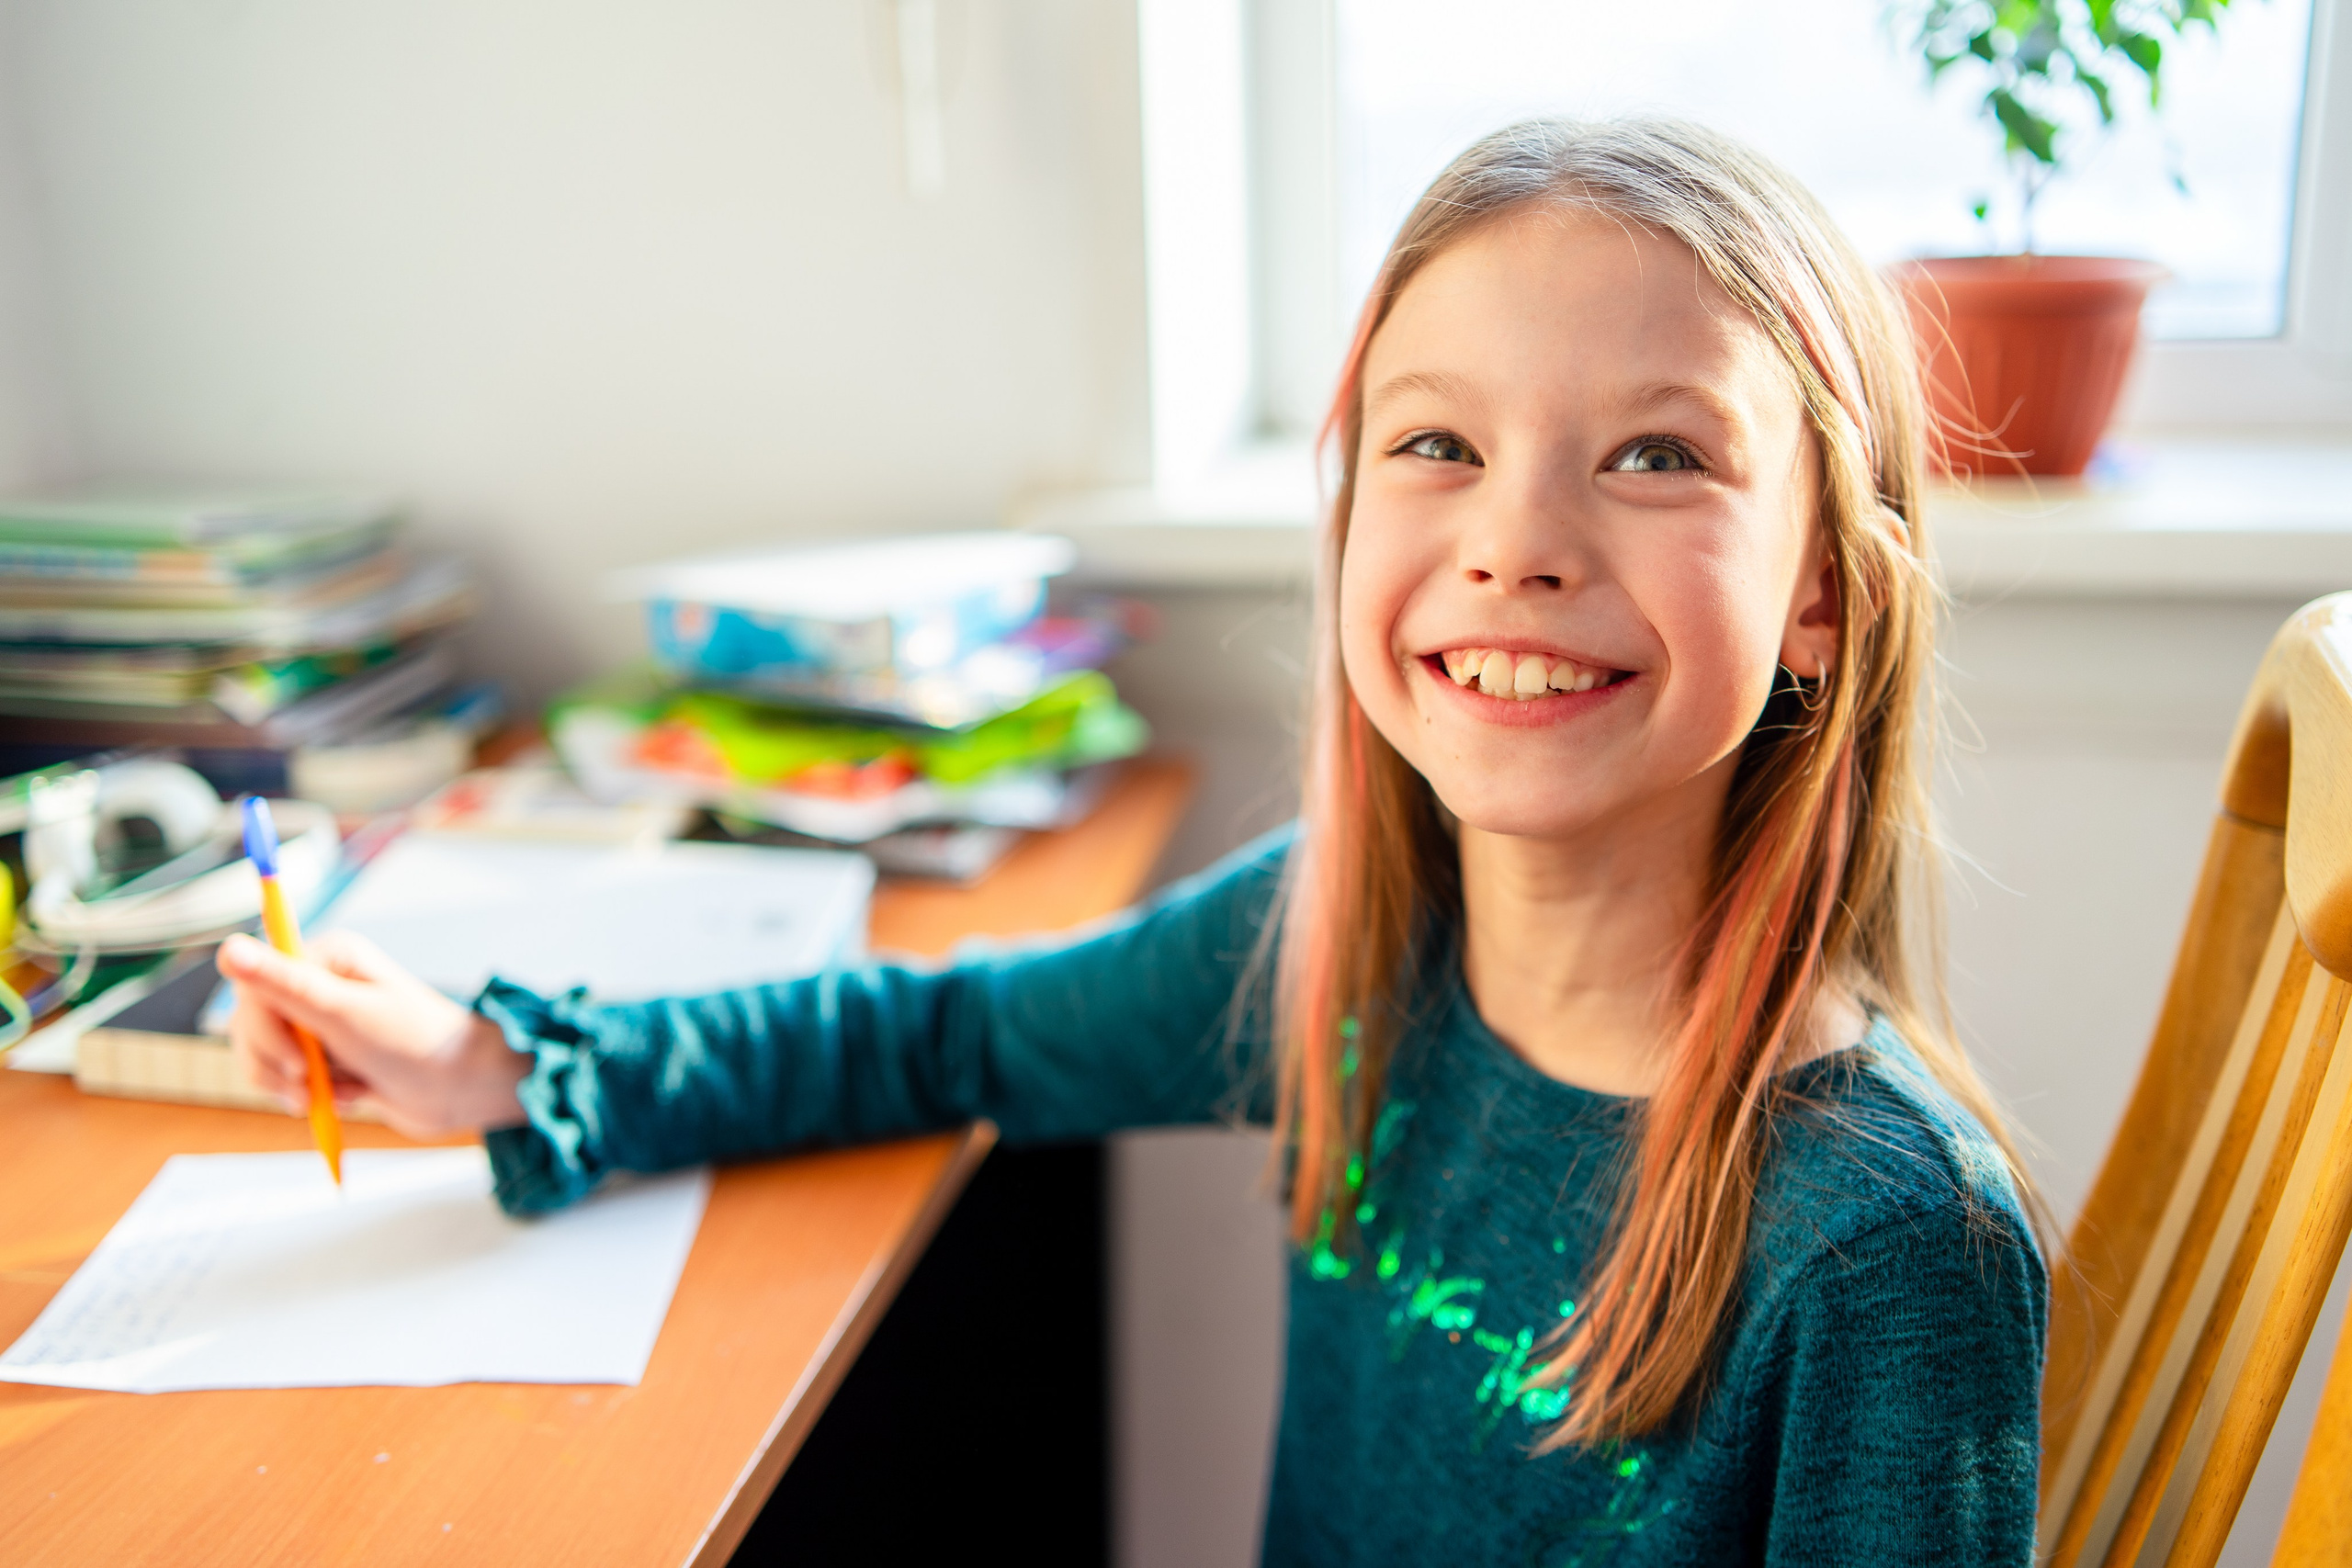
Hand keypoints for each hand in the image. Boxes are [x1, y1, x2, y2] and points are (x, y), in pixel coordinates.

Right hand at [218, 930, 528, 1139]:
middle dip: (278, 1065)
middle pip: (251, 1026)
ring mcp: (320, 1023)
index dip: (265, 1029)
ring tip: (339, 1092)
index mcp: (325, 958)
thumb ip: (285, 985)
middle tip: (314, 1085)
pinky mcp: (326, 1058)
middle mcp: (318, 985)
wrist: (463, 1089)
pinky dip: (314, 1095)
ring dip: (295, 1085)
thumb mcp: (346, 1015)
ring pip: (264, 1058)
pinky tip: (353, 1095)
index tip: (301, 1061)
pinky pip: (289, 1081)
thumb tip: (227, 947)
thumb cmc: (416, 1044)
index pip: (254, 986)